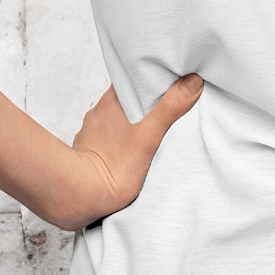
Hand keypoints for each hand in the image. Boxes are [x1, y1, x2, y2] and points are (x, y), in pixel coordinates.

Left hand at [51, 74, 203, 231]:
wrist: (82, 196)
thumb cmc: (113, 167)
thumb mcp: (149, 134)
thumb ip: (170, 108)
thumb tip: (192, 82)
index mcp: (111, 100)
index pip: (133, 78)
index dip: (150, 77)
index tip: (170, 80)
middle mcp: (99, 112)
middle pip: (127, 97)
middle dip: (145, 100)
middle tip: (168, 104)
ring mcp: (93, 131)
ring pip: (118, 117)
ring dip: (133, 120)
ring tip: (153, 128)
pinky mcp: (90, 149)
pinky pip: (110, 136)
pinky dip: (121, 138)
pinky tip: (132, 147)